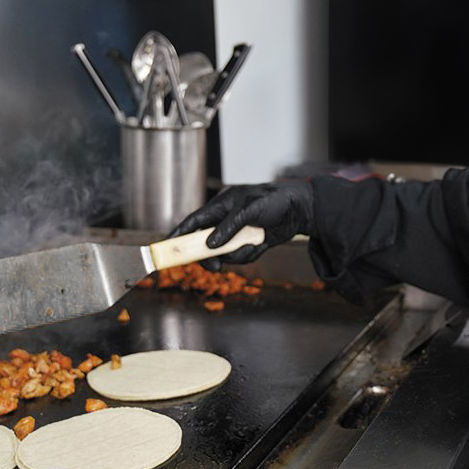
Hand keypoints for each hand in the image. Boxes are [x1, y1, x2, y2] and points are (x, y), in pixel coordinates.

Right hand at [167, 180, 313, 270]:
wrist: (300, 209)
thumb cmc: (273, 201)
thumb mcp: (248, 211)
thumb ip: (227, 227)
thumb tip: (210, 245)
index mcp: (221, 205)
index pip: (194, 221)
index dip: (180, 233)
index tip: (167, 246)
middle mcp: (226, 220)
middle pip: (205, 242)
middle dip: (208, 256)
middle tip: (214, 267)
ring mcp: (238, 233)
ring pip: (224, 253)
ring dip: (236, 255)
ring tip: (252, 246)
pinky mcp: (249, 243)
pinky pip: (241, 256)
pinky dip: (248, 255)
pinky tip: (260, 245)